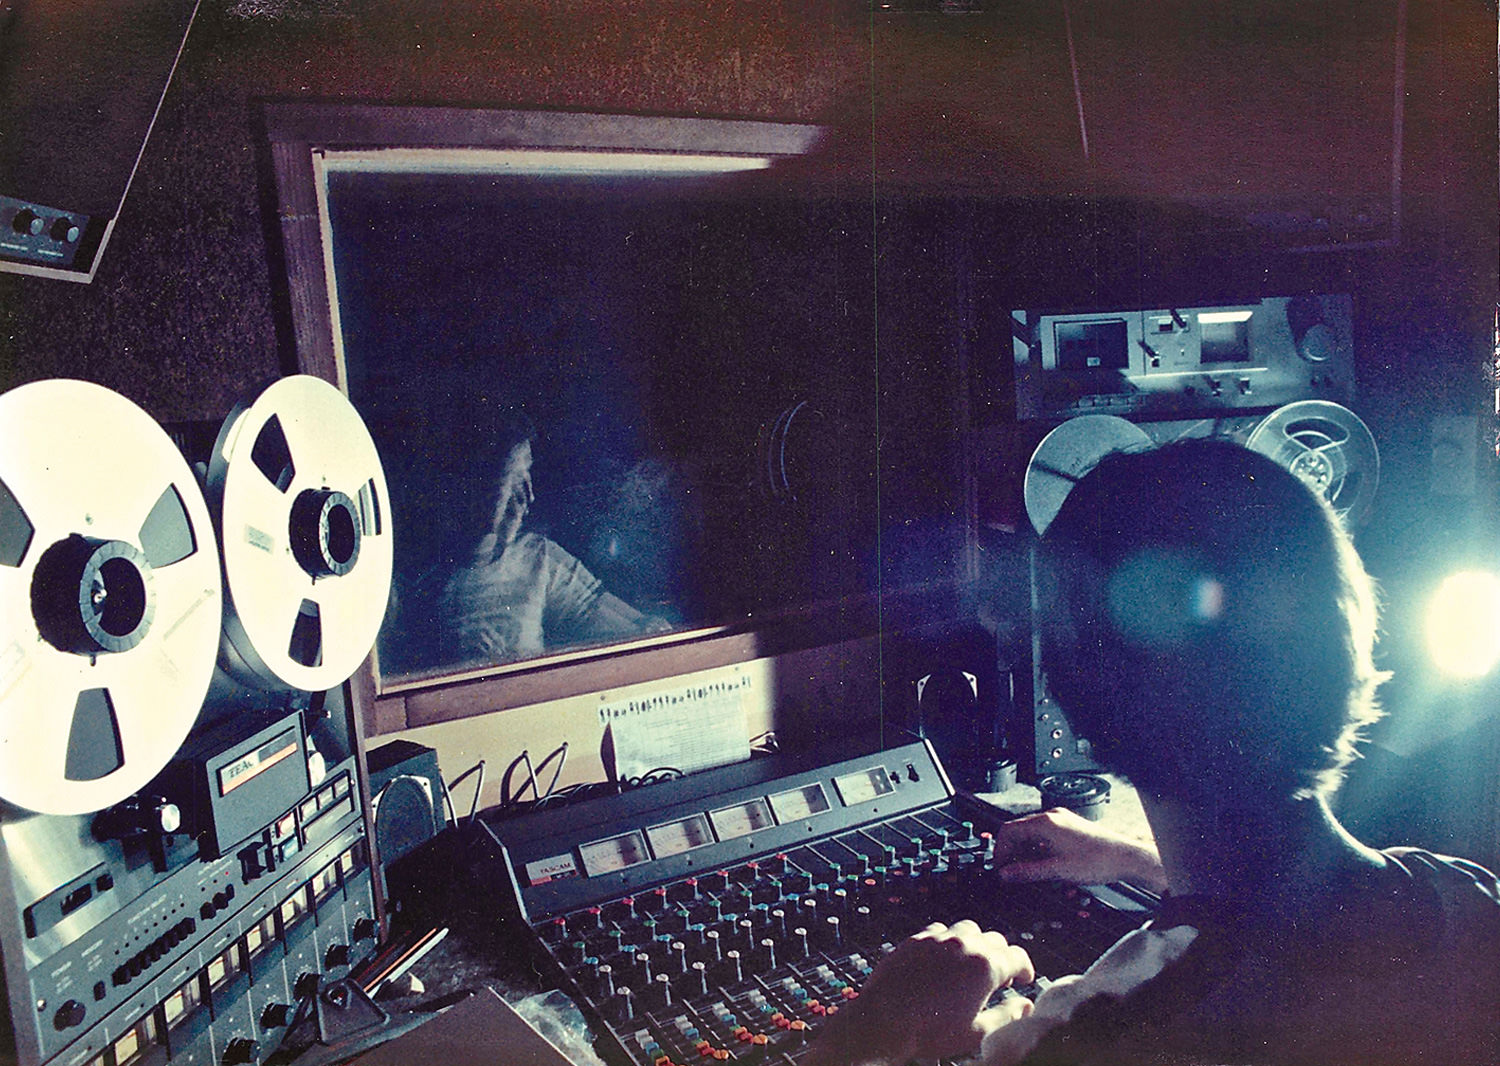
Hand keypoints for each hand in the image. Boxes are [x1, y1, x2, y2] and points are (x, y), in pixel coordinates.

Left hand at [803, 920, 1034, 1065]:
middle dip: (1002, 956)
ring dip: (976, 943)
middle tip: (1000, 977)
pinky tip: (944, 959)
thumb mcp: (977, 1032)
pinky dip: (949, 941)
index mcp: (985, 966)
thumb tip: (1026, 1006)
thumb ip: (1007, 1016)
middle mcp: (964, 944)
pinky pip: (940, 931)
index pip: (1017, 956)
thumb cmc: (930, 1031)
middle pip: (995, 940)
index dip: (1025, 968)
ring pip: (968, 929)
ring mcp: (938, 939)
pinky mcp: (916, 939)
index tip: (1023, 979)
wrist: (883, 1021)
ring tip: (972, 964)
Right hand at [990, 808, 1166, 890]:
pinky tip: (1042, 866)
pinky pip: (1044, 837)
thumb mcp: (1056, 870)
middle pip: (1018, 832)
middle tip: (1010, 873)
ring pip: (1031, 835)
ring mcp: (1061, 821)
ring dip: (1024, 853)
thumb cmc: (1097, 861)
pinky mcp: (1069, 829)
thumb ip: (1027, 872)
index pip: (1008, 831)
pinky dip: (1037, 850)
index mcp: (1045, 823)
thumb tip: (1006, 874)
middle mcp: (1052, 817)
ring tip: (1026, 873)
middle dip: (1011, 853)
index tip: (999, 868)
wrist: (1125, 858)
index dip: (1000, 851)